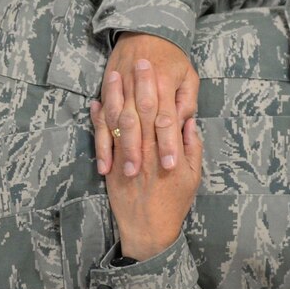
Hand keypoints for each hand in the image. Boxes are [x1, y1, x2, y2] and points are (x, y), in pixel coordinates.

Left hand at [92, 65, 201, 261]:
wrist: (148, 229)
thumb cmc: (174, 202)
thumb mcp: (192, 176)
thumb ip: (191, 147)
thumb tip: (188, 122)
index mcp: (165, 150)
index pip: (161, 111)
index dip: (157, 87)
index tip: (155, 65)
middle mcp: (144, 150)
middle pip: (139, 110)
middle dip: (137, 84)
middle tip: (137, 59)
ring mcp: (125, 157)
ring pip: (118, 121)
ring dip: (116, 97)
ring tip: (114, 74)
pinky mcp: (111, 165)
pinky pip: (103, 138)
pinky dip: (99, 120)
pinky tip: (97, 103)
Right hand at [95, 33, 197, 176]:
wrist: (143, 30)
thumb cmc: (172, 57)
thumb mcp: (189, 75)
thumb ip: (187, 101)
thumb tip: (184, 125)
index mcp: (163, 85)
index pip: (165, 120)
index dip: (167, 144)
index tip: (170, 166)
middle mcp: (138, 89)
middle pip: (137, 124)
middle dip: (139, 152)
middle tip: (141, 175)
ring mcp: (119, 91)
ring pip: (117, 125)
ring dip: (119, 150)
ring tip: (124, 173)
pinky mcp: (106, 94)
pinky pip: (101, 122)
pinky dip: (101, 144)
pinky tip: (104, 164)